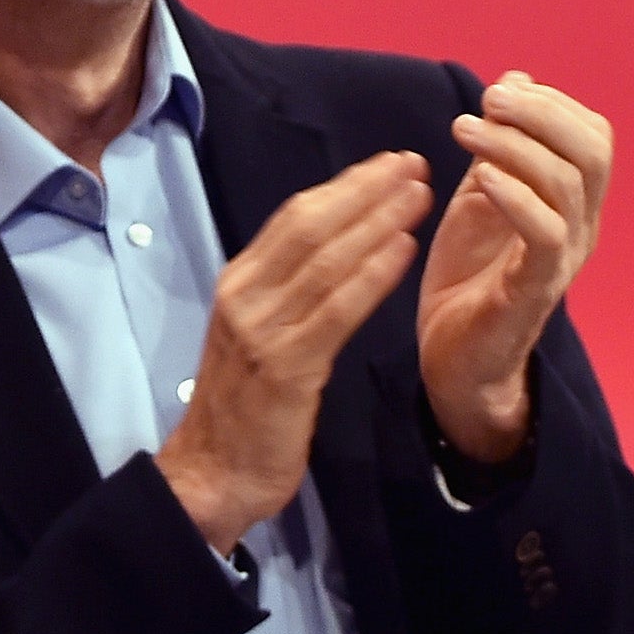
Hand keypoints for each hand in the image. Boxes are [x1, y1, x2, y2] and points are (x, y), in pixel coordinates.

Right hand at [158, 152, 433, 552]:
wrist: (214, 471)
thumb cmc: (245, 405)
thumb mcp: (258, 333)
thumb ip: (287, 292)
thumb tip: (334, 248)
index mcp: (238, 283)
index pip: (293, 218)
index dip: (344, 186)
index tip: (388, 163)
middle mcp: (244, 296)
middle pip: (309, 227)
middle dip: (364, 190)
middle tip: (412, 162)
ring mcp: (261, 331)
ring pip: (324, 261)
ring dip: (376, 222)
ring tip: (419, 197)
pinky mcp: (285, 368)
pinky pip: (335, 311)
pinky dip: (370, 276)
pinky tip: (403, 252)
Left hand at [418, 73, 610, 461]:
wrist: (454, 359)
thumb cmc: (469, 276)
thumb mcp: (480, 196)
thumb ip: (500, 146)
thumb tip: (515, 78)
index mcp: (572, 203)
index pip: (592, 135)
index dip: (551, 104)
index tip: (498, 89)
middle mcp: (580, 228)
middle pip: (594, 152)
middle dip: (542, 114)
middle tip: (487, 99)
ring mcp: (562, 260)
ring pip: (569, 185)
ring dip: (513, 146)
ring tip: (464, 130)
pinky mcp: (534, 290)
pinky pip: (544, 235)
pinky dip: (515, 197)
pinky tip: (480, 178)